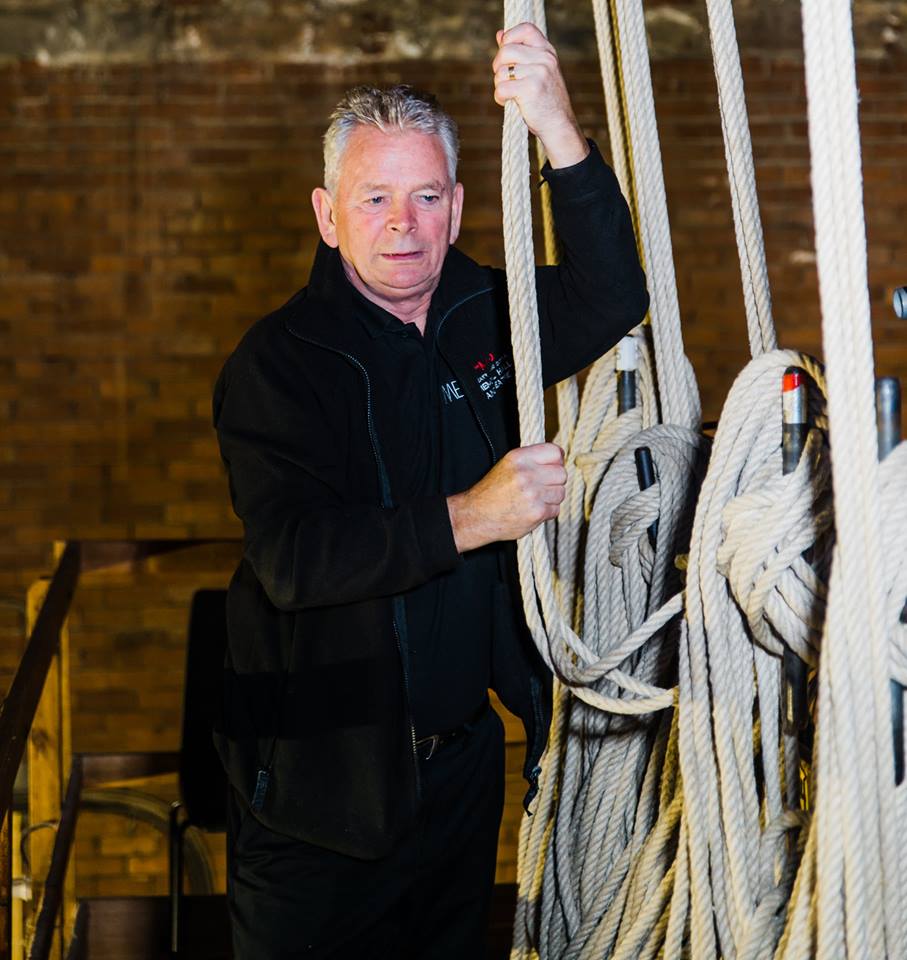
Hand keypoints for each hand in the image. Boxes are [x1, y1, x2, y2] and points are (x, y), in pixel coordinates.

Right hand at [447, 443, 566, 552]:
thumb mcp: (507, 465)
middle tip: (542, 486)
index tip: (553, 467)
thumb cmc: (492, 491)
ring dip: (551, 497)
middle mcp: (526, 474)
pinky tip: (532, 510)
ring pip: (561, 492)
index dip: (557, 461)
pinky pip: (556, 509)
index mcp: (518, 458)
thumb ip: (532, 459)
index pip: (555, 452)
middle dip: (555, 481)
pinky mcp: (537, 512)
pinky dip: (547, 511)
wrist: (476, 516)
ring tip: (534, 499)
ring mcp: (533, 494)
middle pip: (562, 473)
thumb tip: (560, 458)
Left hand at [492, 22, 588, 168]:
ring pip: (501, 72)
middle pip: (506, 51)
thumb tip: (500, 34)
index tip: (507, 55)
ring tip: (509, 94)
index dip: (510, 37)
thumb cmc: (545, 100)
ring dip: (498, 85)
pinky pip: (501, 88)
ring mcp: (539, 73)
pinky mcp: (530, 89)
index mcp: (547, 51)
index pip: (525, 29)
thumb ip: (520, 53)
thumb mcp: (537, 71)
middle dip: (498, 67)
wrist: (559, 125)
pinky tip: (507, 102)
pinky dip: (499, 98)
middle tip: (504, 80)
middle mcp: (545, 59)